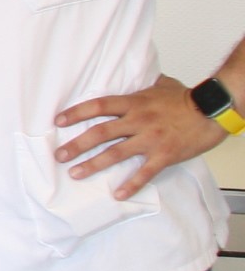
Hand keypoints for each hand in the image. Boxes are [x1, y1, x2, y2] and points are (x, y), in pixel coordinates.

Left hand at [54, 75, 225, 199]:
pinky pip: (145, 172)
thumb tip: (136, 76)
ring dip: (93, 165)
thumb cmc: (186, 98)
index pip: (98, 106)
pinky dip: (131, 185)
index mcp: (134, 103)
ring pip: (116, 153)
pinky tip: (118, 194)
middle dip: (77, 144)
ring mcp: (150, 139)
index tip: (58, 121)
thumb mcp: (160, 85)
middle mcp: (138, 121)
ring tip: (76, 174)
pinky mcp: (165, 155)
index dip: (76, 113)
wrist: (212, 111)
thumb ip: (142, 85)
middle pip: (100, 132)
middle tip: (59, 155)